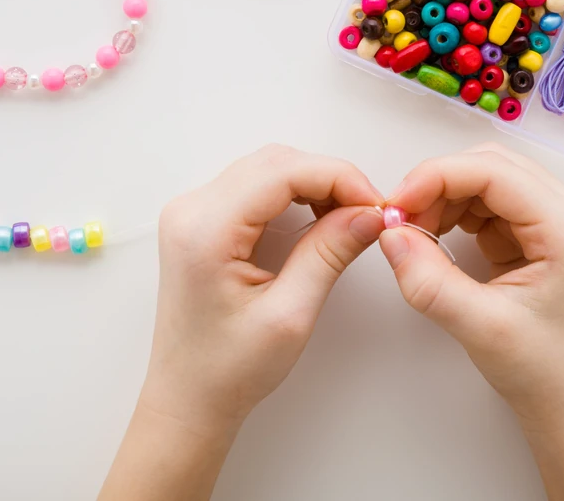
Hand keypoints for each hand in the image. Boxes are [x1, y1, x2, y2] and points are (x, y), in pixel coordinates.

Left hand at [100, 145, 384, 500]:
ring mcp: (191, 213)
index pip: (283, 172)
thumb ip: (329, 253)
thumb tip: (368, 213)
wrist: (187, 400)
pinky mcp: (201, 222)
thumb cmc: (227, 370)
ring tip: (348, 218)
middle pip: (275, 162)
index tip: (375, 203)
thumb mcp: (290, 314)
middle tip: (368, 212)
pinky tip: (318, 218)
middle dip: (329, 178)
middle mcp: (191, 211)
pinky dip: (293, 193)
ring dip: (313, 183)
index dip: (338, 178)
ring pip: (267, 168)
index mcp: (204, 231)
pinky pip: (254, 186)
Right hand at [379, 143, 563, 499]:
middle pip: (489, 166)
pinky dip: (453, 212)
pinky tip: (435, 238)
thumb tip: (390, 234)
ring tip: (415, 236)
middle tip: (400, 221)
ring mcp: (554, 218)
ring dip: (443, 197)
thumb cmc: (545, 371)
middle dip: (437, 185)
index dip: (437, 177)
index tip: (397, 204)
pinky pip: (487, 201)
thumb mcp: (480, 328)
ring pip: (485, 179)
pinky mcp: (536, 230)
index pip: (494, 171)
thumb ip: (430, 281)